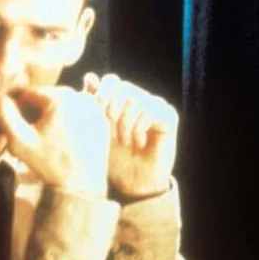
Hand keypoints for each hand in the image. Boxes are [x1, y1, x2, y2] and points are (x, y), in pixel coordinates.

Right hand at [0, 87, 109, 194]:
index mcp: (60, 98)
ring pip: (64, 103)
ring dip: (53, 114)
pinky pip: (80, 112)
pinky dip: (70, 119)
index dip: (19, 108)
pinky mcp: (102, 118)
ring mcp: (95, 107)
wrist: (82, 183)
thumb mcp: (20, 140)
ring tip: (48, 136)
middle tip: (32, 132)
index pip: (30, 93)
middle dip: (37, 110)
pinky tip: (64, 137)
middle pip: (48, 96)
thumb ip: (5, 114)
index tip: (18, 125)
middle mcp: (81, 97)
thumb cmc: (50, 163)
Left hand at [83, 73, 178, 199]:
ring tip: (124, 142)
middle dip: (111, 109)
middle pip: (124, 87)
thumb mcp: (97, 131)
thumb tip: (90, 77)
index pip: (112, 80)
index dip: (101, 94)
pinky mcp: (169, 117)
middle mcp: (141, 99)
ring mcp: (156, 107)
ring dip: (125, 124)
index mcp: (123, 99)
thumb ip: (94, 104)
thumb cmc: (114, 159)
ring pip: (136, 99)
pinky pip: (150, 111)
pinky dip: (139, 129)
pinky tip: (139, 143)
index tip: (96, 113)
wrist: (134, 183)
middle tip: (110, 132)